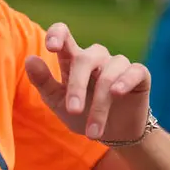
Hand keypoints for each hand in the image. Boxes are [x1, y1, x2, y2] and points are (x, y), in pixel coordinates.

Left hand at [24, 23, 151, 142]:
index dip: (57, 34)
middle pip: (84, 58)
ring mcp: (118, 64)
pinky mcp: (139, 74)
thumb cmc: (81, 115)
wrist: (112, 135)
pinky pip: (134, 71)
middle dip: (77, 86)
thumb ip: (43, 81)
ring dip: (100, 105)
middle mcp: (95, 58)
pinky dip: (125, 81)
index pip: (64, 35)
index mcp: (72, 59)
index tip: (51, 47)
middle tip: (73, 111)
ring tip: (93, 132)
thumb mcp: (56, 101)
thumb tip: (30, 59)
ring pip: (108, 74)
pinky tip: (117, 93)